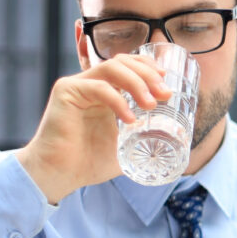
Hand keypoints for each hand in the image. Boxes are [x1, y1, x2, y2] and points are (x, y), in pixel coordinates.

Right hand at [17, 54, 170, 202]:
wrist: (59, 176)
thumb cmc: (88, 163)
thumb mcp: (126, 147)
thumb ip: (145, 137)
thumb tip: (177, 139)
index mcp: (105, 92)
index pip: (128, 66)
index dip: (148, 68)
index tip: (166, 82)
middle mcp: (91, 84)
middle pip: (123, 61)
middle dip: (148, 74)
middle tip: (165, 94)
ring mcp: (77, 85)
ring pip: (112, 68)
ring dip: (137, 82)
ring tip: (151, 104)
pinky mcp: (66, 92)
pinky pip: (99, 87)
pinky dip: (118, 101)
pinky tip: (130, 119)